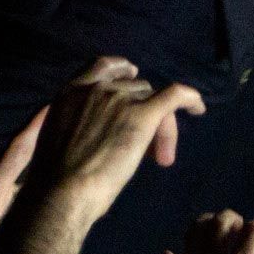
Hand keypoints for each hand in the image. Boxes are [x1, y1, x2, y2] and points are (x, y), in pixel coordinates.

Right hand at [41, 58, 204, 215]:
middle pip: (134, 87)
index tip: (132, 76)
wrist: (64, 189)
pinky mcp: (142, 115)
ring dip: (158, 123)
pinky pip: (174, 95)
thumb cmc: (55, 175)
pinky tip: (198, 109)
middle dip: (140, 110)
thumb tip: (87, 128)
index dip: (121, 71)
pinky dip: (189, 99)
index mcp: (72, 90)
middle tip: (144, 148)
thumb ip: (73, 120)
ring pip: (153, 97)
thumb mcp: (55, 133)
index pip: (103, 65)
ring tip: (158, 156)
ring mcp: (120, 98)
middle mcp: (98, 88)